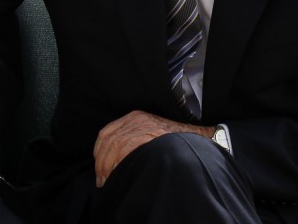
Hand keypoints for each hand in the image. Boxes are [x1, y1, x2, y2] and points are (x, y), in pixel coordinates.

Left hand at [92, 110, 213, 187]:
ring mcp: (142, 125)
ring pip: (114, 145)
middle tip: (101, 179)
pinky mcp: (148, 132)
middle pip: (107, 140)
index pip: (106, 133)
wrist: (198, 139)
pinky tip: (119, 172)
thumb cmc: (175, 141)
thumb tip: (114, 161)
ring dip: (108, 165)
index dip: (99, 152)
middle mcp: (135, 119)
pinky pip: (126, 148)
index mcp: (133, 117)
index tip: (99, 167)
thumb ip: (133, 141)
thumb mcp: (150, 134)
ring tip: (108, 180)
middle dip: (101, 162)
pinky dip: (119, 161)